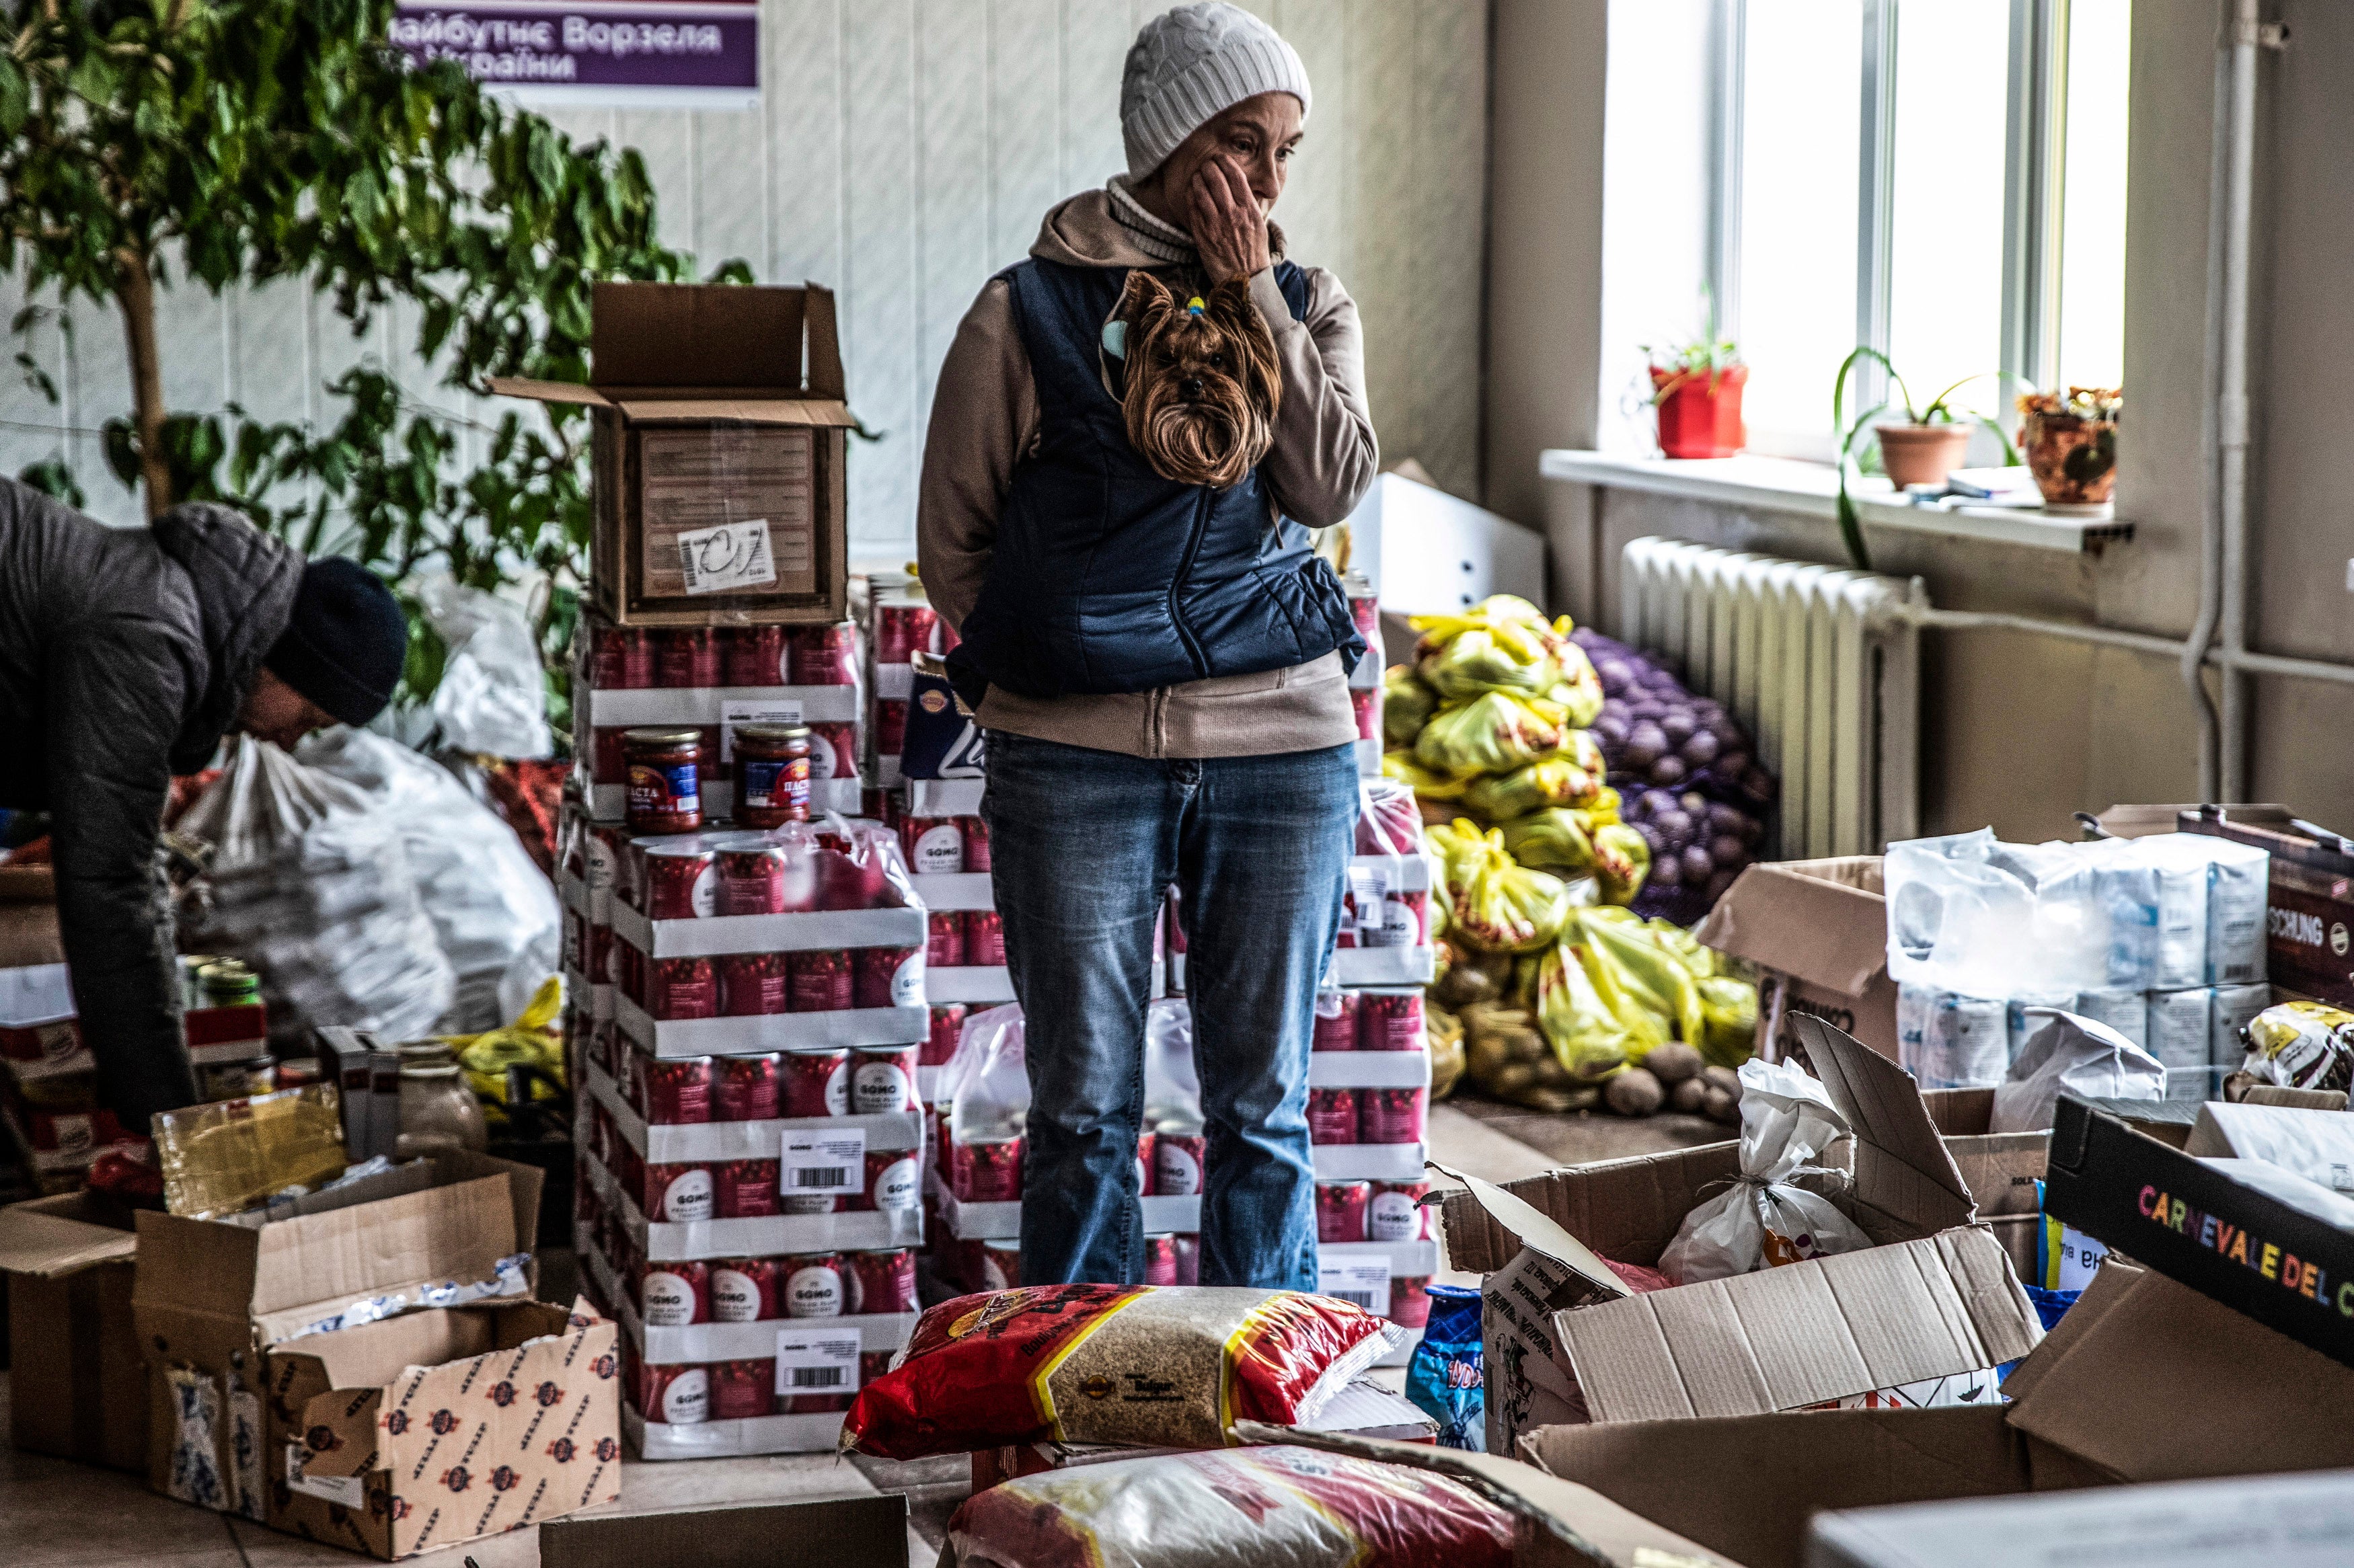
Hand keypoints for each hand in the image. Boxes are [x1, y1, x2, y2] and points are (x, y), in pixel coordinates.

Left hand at [1188, 155, 1269, 282]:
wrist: (1245, 279)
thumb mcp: (1260, 225)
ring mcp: (1216, 225)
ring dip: (1197, 179)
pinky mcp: (1203, 235)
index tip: (1221, 158)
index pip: (1236, 176)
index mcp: (1249, 210)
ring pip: (1201, 192)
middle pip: (1216, 180)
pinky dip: (1190, 196)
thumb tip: (1244, 186)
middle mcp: (1232, 215)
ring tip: (1198, 175)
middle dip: (1209, 167)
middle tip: (1206, 164)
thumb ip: (1251, 204)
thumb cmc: (1253, 252)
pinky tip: (1191, 191)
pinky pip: (1193, 209)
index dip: (1226, 162)